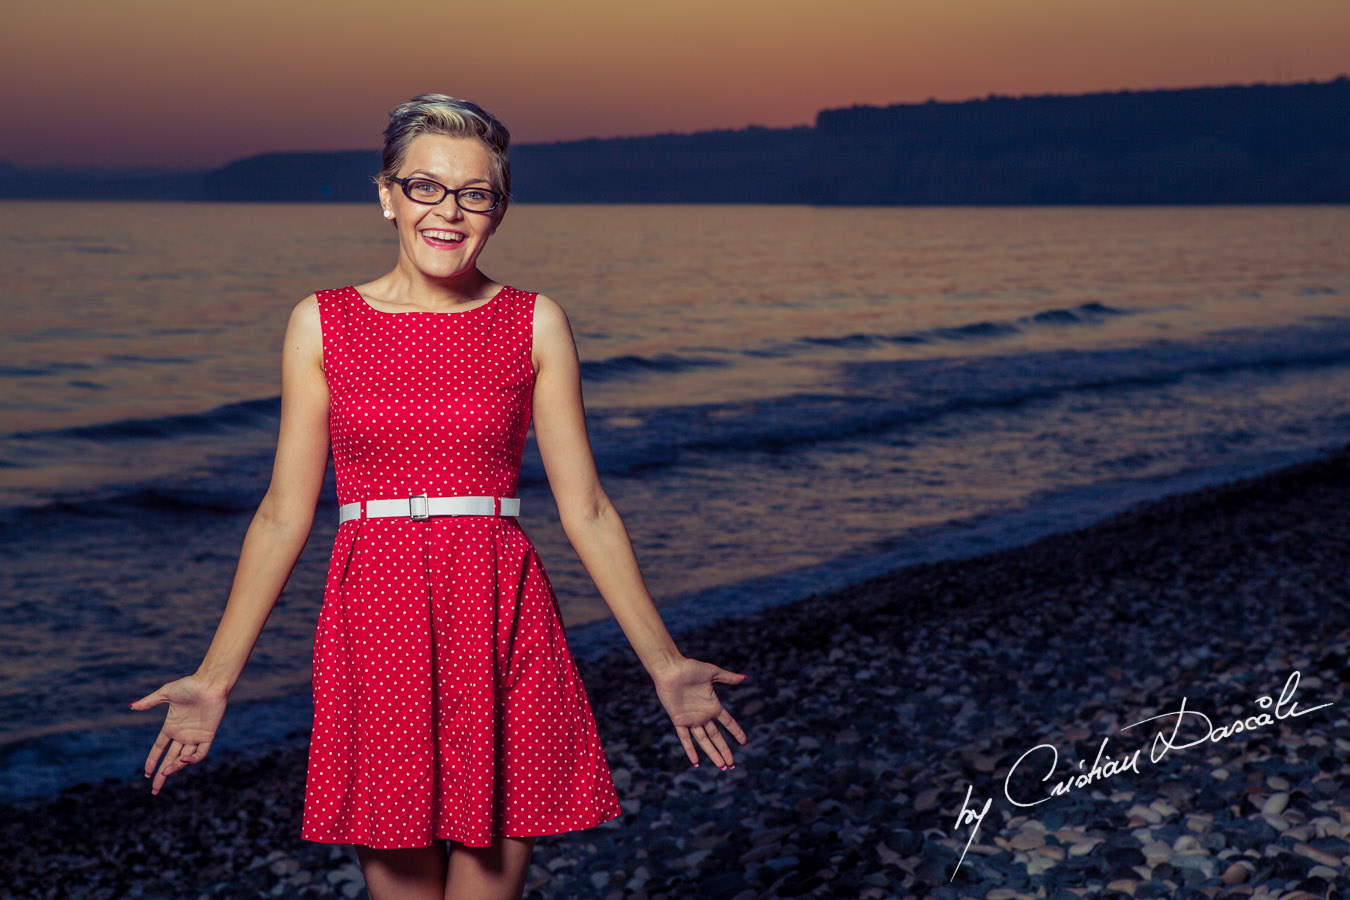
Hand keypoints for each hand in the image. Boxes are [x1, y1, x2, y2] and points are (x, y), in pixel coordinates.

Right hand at [129, 674, 227, 794]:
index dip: (152, 760)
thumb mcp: (166, 693)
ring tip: (164, 774)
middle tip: (154, 789)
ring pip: (183, 758)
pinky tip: (182, 761)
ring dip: (174, 768)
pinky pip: (200, 753)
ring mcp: (195, 736)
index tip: (146, 773)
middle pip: (170, 759)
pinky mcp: (208, 735)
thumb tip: (131, 707)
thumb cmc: (189, 685)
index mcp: (172, 726)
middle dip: (162, 774)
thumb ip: (150, 701)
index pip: (159, 748)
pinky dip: (192, 759)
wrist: (210, 683)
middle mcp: (183, 734)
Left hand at [650, 657, 748, 768]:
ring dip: (712, 753)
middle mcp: (703, 715)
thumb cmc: (690, 668)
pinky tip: (696, 762)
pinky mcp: (679, 720)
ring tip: (721, 765)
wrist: (670, 669)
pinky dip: (690, 750)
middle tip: (732, 764)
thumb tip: (744, 677)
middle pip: (716, 736)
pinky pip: (685, 738)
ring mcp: (691, 719)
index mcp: (713, 705)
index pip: (728, 722)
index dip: (736, 732)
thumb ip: (728, 677)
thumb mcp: (712, 673)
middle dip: (724, 750)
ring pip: (704, 741)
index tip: (744, 743)